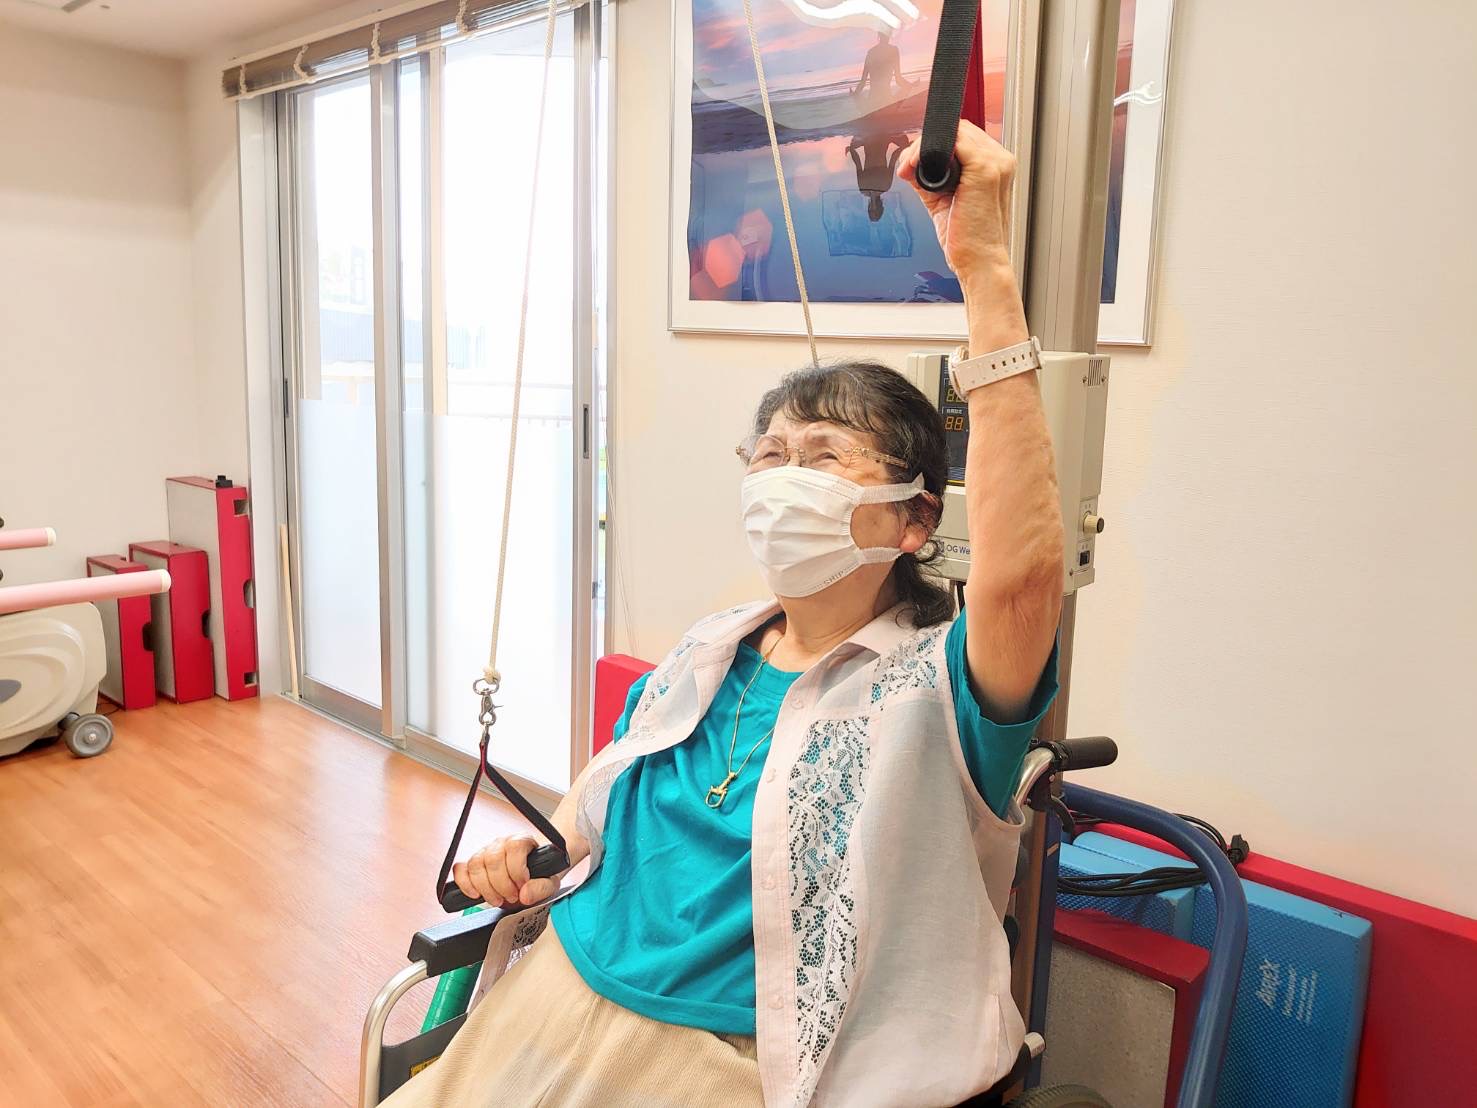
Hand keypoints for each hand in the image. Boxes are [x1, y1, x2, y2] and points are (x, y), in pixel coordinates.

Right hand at [452, 835, 561, 908]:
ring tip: (498, 899)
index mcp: (523, 841)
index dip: (517, 870)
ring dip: (486, 888)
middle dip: (502, 884)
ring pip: (476, 864)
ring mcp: (485, 851)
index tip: (522, 886)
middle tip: (511, 897)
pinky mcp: (473, 863)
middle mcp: (502, 843)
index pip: (515, 847)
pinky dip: (465, 883)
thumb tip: (525, 894)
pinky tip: (476, 894)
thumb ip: (541, 888)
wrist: (532, 875)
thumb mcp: (550, 883)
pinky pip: (460, 869)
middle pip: (493, 859)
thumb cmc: (540, 875)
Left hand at [898, 120, 1015, 279]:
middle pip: (958, 130)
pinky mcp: (985, 170)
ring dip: (923, 147)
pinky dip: (927, 151)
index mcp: (995, 167)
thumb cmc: (968, 241)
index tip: (912, 163)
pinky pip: (952, 142)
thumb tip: (908, 164)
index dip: (933, 144)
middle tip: (906, 167)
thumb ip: (927, 179)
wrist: (981, 264)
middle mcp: (999, 161)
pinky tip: (915, 168)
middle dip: (924, 144)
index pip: (963, 136)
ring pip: (953, 132)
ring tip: (909, 170)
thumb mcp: (942, 201)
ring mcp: (995, 163)